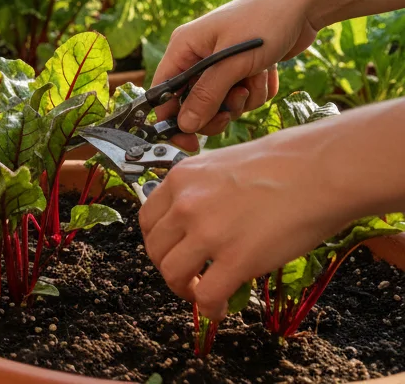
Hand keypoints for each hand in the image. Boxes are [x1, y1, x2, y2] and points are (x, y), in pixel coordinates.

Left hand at [138, 120, 352, 319]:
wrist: (323, 170)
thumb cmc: (286, 163)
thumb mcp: (223, 165)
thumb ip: (203, 190)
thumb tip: (200, 217)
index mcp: (181, 179)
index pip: (148, 220)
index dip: (158, 243)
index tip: (172, 252)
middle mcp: (186, 204)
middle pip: (156, 249)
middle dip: (168, 268)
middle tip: (188, 277)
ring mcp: (208, 232)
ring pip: (173, 274)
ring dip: (184, 291)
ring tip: (202, 294)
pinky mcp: (236, 259)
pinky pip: (207, 296)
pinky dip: (210, 309)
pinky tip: (222, 309)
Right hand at [153, 0, 318, 150]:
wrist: (304, 3)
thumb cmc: (264, 21)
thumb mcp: (233, 61)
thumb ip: (207, 94)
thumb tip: (184, 124)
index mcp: (184, 48)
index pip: (163, 92)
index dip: (172, 119)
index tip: (188, 140)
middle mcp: (198, 57)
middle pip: (193, 104)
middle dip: (217, 108)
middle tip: (235, 104)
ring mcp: (221, 64)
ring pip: (223, 103)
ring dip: (244, 98)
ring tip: (257, 75)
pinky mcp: (243, 70)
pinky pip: (244, 97)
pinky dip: (258, 90)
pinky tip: (268, 71)